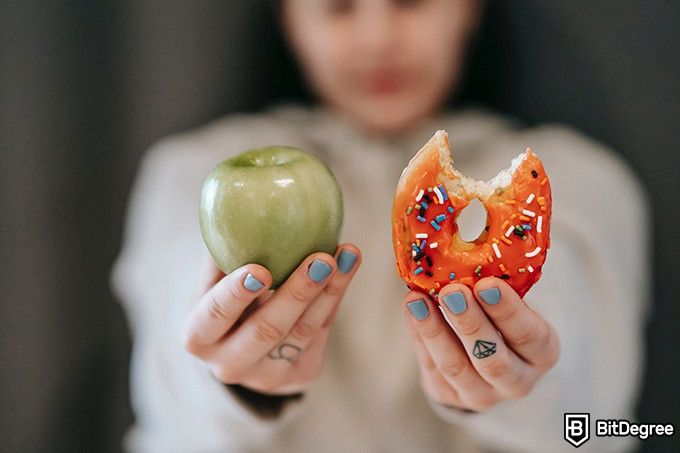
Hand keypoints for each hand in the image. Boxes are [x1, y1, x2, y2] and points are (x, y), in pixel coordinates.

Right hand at [183, 244, 360, 394]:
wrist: (243, 347)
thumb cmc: (225, 299)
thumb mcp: (213, 281)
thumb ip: (223, 253)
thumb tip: (237, 204)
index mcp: (198, 337)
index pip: (215, 316)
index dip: (236, 294)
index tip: (260, 269)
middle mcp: (229, 365)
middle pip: (266, 329)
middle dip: (297, 293)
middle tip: (321, 259)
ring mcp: (266, 377)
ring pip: (302, 332)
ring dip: (329, 291)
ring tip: (346, 255)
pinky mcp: (300, 376)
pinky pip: (321, 333)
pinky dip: (335, 297)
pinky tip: (347, 267)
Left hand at [402, 277, 559, 411]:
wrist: (484, 359)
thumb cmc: (501, 318)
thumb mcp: (512, 303)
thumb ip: (498, 286)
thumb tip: (471, 249)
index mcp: (542, 353)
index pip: (529, 335)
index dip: (508, 311)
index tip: (487, 283)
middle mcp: (517, 381)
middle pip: (492, 358)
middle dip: (470, 323)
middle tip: (452, 291)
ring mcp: (482, 395)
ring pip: (456, 367)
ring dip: (434, 330)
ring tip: (417, 299)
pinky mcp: (448, 397)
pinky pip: (430, 366)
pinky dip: (419, 335)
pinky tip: (411, 309)